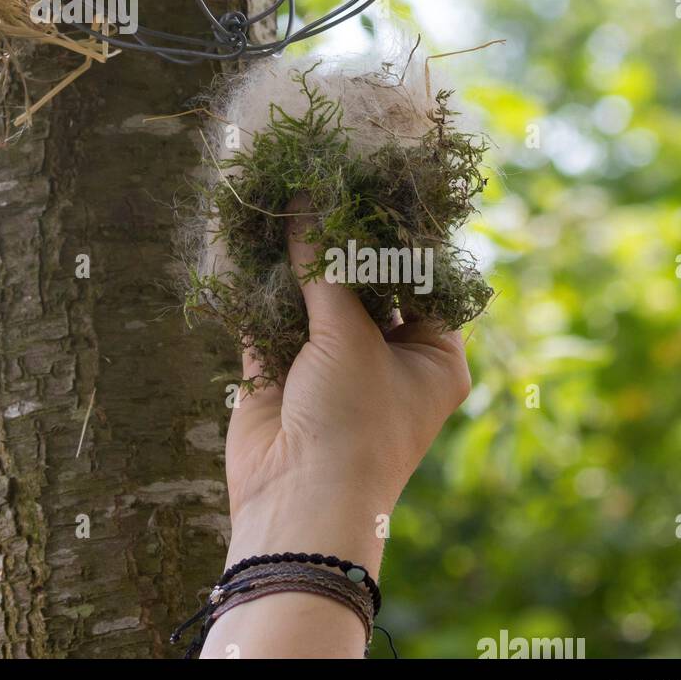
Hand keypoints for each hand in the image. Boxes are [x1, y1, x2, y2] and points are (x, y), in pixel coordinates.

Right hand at [222, 198, 471, 569]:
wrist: (296, 504)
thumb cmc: (353, 423)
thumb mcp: (349, 335)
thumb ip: (322, 264)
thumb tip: (306, 197)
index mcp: (431, 352)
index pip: (422, 275)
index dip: (396, 230)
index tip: (371, 178)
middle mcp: (386, 354)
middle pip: (364, 280)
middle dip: (338, 237)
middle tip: (321, 175)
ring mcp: (331, 361)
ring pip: (313, 294)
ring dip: (295, 255)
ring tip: (281, 191)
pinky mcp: (280, 369)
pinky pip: (271, 313)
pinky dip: (260, 281)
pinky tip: (249, 233)